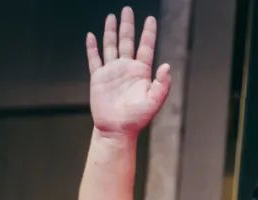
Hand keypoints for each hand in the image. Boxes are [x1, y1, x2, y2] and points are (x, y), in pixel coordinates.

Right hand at [85, 7, 171, 136]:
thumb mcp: (154, 102)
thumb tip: (167, 66)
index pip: (146, 47)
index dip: (148, 33)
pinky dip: (92, 47)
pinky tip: (91, 36)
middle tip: (128, 10)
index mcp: (141, 72)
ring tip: (111, 17)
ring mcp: (112, 72)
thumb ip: (162, 84)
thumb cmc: (136, 119)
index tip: (150, 19)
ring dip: (111, 31)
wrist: (116, 129)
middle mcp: (126, 69)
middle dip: (128, 25)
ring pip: (111, 46)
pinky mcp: (98, 78)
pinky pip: (94, 59)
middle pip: (127, 41)